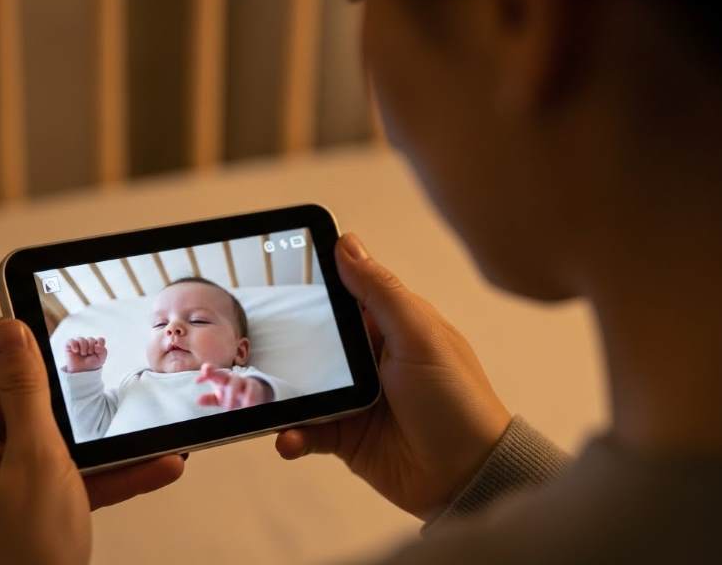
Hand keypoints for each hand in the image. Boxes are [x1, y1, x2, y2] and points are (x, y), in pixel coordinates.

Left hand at [0, 319, 184, 564]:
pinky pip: (59, 476)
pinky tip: (151, 468)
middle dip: (70, 396)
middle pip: (13, 402)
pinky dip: (100, 473)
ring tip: (146, 436)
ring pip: (46, 442)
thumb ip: (24, 390)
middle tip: (105, 378)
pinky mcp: (17, 508)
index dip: (5, 337)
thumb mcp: (35, 456)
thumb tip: (11, 332)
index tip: (46, 323)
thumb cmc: (24, 553)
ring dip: (98, 441)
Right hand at [65, 336, 106, 372]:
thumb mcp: (101, 359)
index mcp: (96, 345)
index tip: (97, 351)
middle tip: (89, 354)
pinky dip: (74, 345)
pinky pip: (71, 340)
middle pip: (91, 339)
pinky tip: (76, 351)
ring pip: (81, 339)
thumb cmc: (91, 364)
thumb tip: (97, 346)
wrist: (81, 371)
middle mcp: (87, 342)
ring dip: (83, 347)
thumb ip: (103, 351)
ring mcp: (78, 343)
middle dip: (91, 347)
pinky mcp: (69, 346)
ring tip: (83, 354)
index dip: (100, 344)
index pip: (100, 339)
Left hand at [195, 363, 273, 408]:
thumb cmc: (232, 394)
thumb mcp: (220, 398)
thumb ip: (209, 399)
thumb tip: (198, 400)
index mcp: (221, 379)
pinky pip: (251, 389)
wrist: (252, 393)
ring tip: (228, 408)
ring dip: (231, 394)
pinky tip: (245, 406)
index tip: (197, 381)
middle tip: (207, 378)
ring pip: (236, 381)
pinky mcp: (253, 386)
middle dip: (215, 374)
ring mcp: (242, 380)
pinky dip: (248, 398)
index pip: (212, 373)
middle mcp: (231, 377)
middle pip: (222, 374)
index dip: (205, 374)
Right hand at [275, 233, 511, 520]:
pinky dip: (293, 434)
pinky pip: (307, 430)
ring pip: (304, 386)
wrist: (467, 479)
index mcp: (392, 326)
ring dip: (284, 394)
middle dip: (287, 344)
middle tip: (254, 344)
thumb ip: (381, 291)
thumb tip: (346, 243)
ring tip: (262, 397)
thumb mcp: (420, 336)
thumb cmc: (457, 401)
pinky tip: (288, 437)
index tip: (277, 272)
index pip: (347, 293)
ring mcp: (356, 398)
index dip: (315, 283)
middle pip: (316, 341)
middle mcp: (372, 359)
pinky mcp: (346, 436)